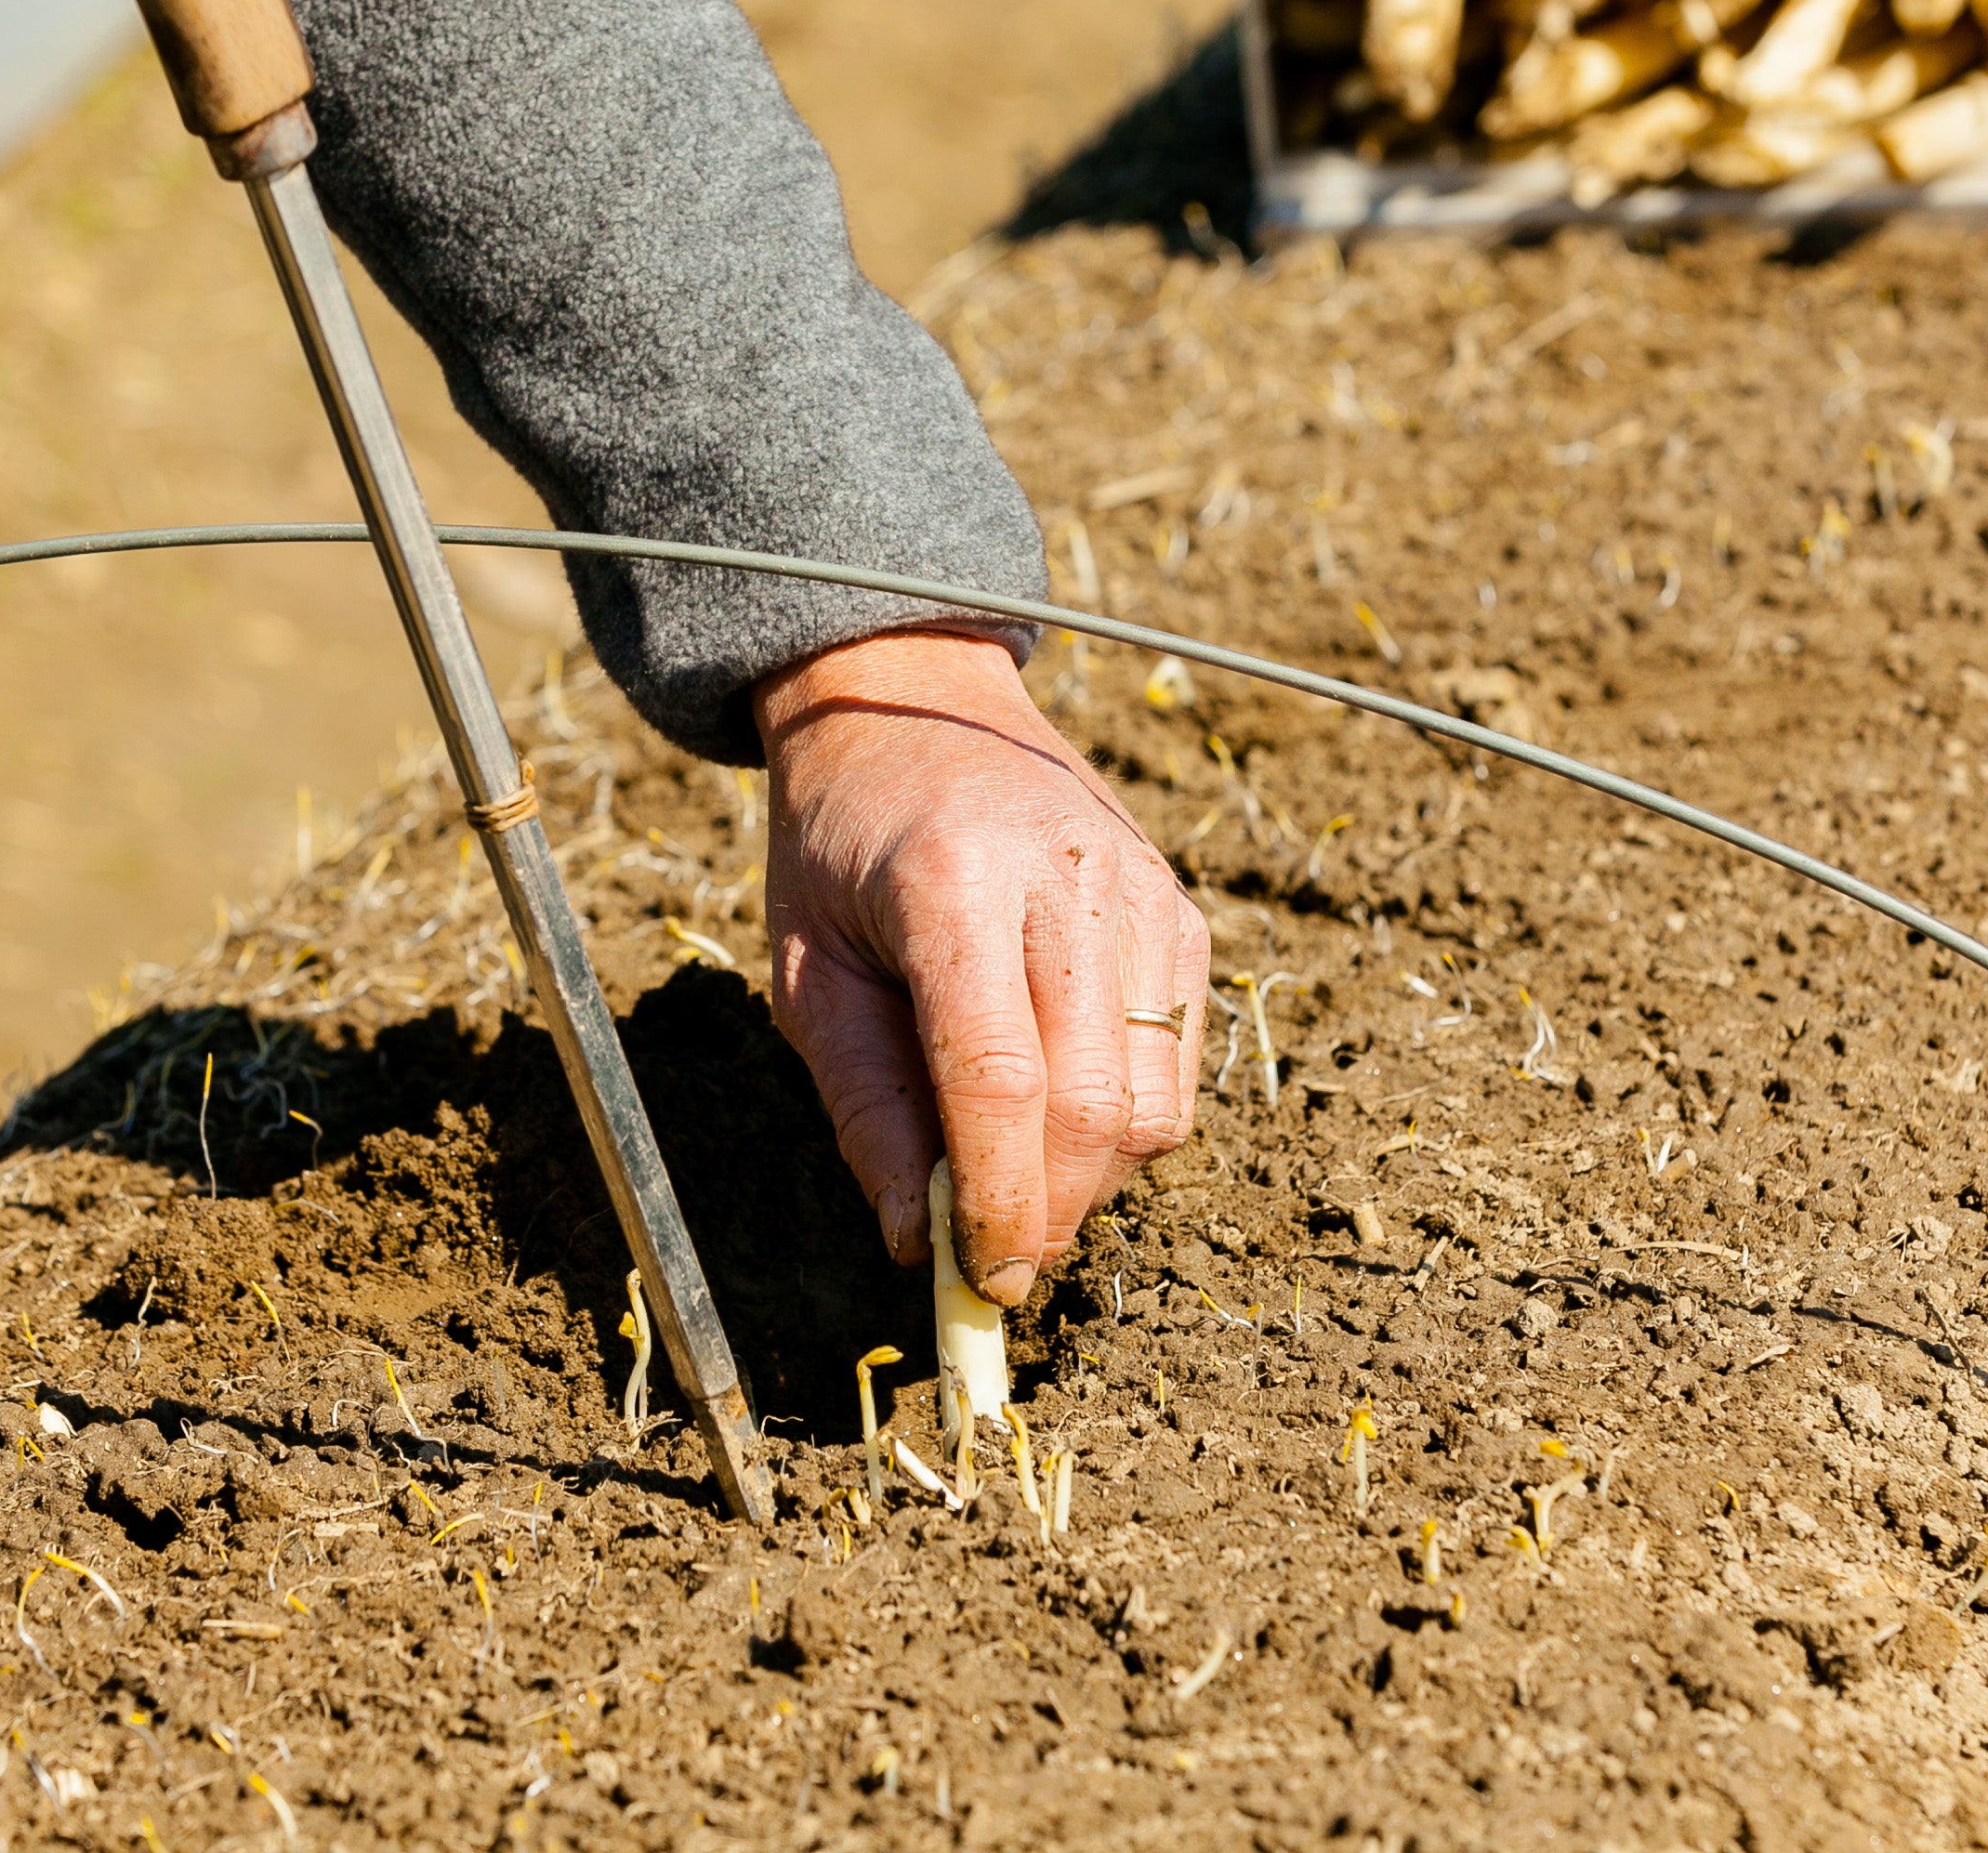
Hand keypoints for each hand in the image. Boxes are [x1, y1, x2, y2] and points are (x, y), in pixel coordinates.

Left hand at [756, 629, 1210, 1304]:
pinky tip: (1057, 1101)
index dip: (998, 1199)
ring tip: (1015, 1168)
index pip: (1001, 1079)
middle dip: (1050, 1211)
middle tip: (994, 1257)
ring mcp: (1140, 892)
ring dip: (1093, 1177)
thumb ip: (864, 1106)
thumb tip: (919, 1242)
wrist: (915, 706)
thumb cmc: (840, 846)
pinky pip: (1180, 1062)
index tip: (982, 1280)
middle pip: (1094, 1105)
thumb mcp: (807, 970)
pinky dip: (1128, 1119)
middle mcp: (1066, 879)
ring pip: (1154, 1101)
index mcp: (952, 881)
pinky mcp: (1179, 912)